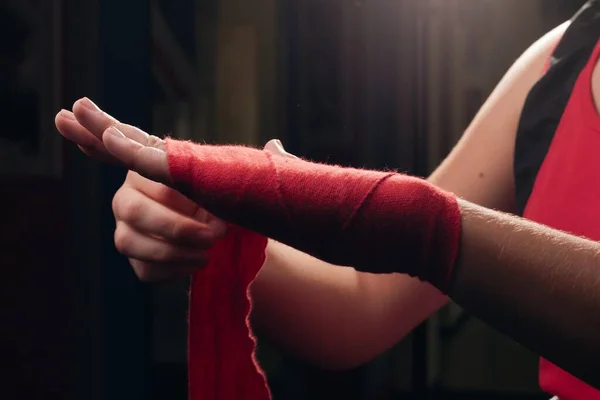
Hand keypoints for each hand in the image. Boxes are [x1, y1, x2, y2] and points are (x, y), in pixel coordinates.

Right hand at [55, 97, 291, 280]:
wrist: (239, 245)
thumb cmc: (239, 204)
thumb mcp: (254, 181)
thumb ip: (262, 165)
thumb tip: (276, 145)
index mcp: (158, 166)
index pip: (123, 143)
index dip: (98, 127)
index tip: (77, 108)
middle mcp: (134, 194)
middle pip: (130, 206)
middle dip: (175, 225)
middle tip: (219, 233)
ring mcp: (130, 228)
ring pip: (129, 241)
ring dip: (174, 249)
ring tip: (210, 251)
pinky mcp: (139, 259)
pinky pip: (144, 269)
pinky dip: (175, 270)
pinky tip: (198, 264)